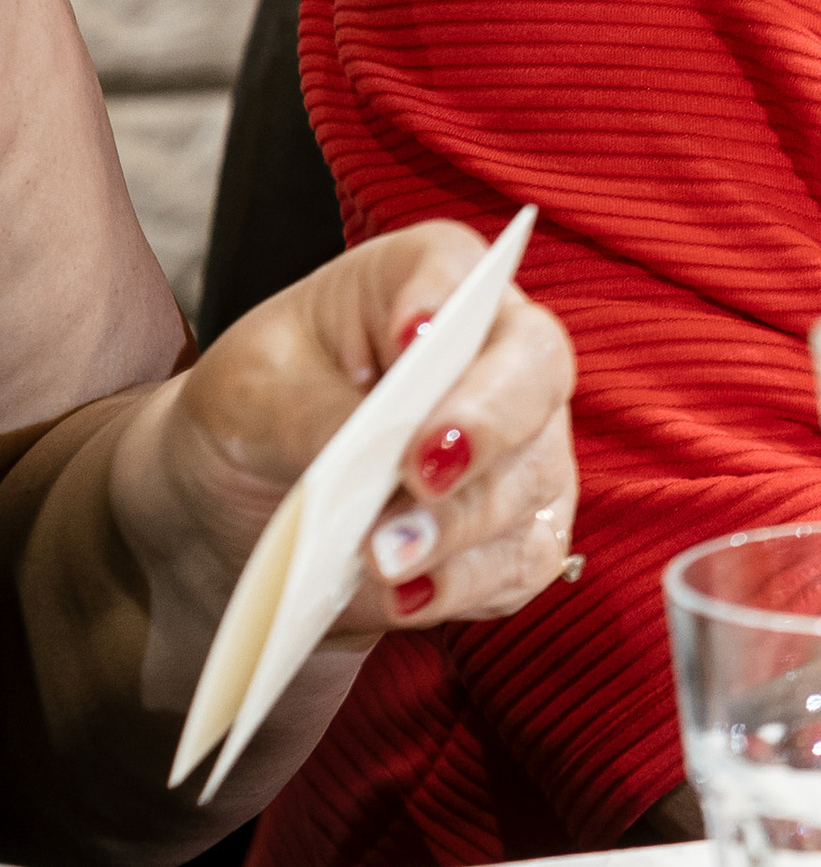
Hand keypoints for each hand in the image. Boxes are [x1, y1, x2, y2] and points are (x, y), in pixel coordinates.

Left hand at [109, 223, 577, 667]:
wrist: (240, 505)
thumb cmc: (255, 412)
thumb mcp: (250, 396)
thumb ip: (315, 415)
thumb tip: (377, 458)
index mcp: (425, 283)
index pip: (456, 269)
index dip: (442, 299)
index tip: (410, 337)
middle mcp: (496, 353)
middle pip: (533, 370)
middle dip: (484, 424)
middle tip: (419, 471)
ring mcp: (524, 445)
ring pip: (531, 477)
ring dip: (458, 524)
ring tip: (381, 557)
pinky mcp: (521, 530)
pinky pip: (522, 560)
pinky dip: (464, 585)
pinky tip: (408, 596)